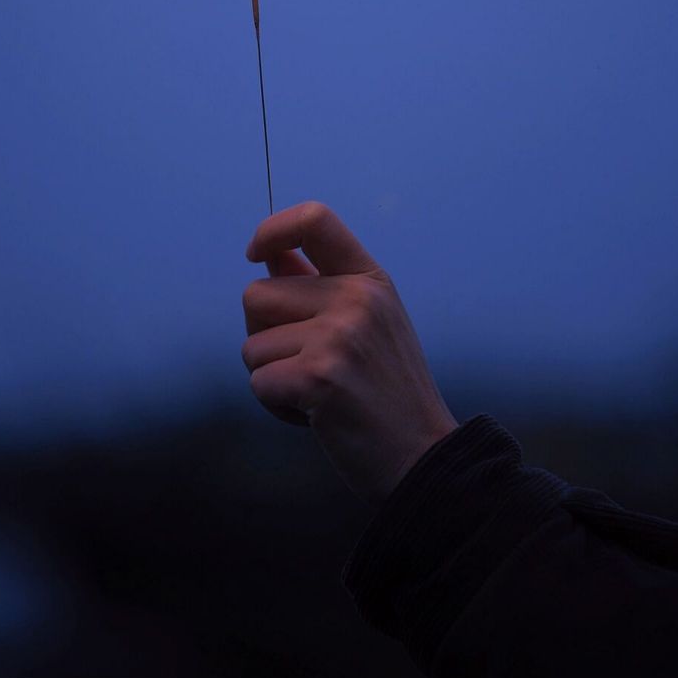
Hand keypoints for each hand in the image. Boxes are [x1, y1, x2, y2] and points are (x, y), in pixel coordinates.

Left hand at [241, 201, 457, 504]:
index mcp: (370, 279)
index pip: (315, 219)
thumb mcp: (369, 322)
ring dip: (272, 376)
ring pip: (251, 345)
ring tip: (318, 394)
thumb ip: (319, 286)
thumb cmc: (388, 392)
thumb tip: (268, 255)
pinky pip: (258, 382)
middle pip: (256, 295)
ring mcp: (338, 336)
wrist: (425, 458)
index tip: (255, 254)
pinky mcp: (318, 377)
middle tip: (306, 365)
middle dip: (264, 336)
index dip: (273, 228)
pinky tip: (315, 416)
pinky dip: (275, 406)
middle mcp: (356, 299)